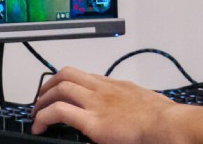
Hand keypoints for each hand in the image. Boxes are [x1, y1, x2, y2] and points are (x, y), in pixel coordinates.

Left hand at [32, 66, 177, 143]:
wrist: (165, 125)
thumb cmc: (161, 116)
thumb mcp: (145, 101)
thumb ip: (132, 101)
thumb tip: (132, 108)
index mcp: (115, 86)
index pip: (85, 76)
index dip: (67, 83)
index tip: (61, 92)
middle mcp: (102, 90)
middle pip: (67, 74)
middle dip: (48, 85)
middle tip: (41, 99)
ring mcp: (96, 103)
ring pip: (59, 88)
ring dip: (42, 100)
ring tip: (37, 114)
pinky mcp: (92, 121)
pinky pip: (59, 112)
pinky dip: (44, 117)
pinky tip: (40, 127)